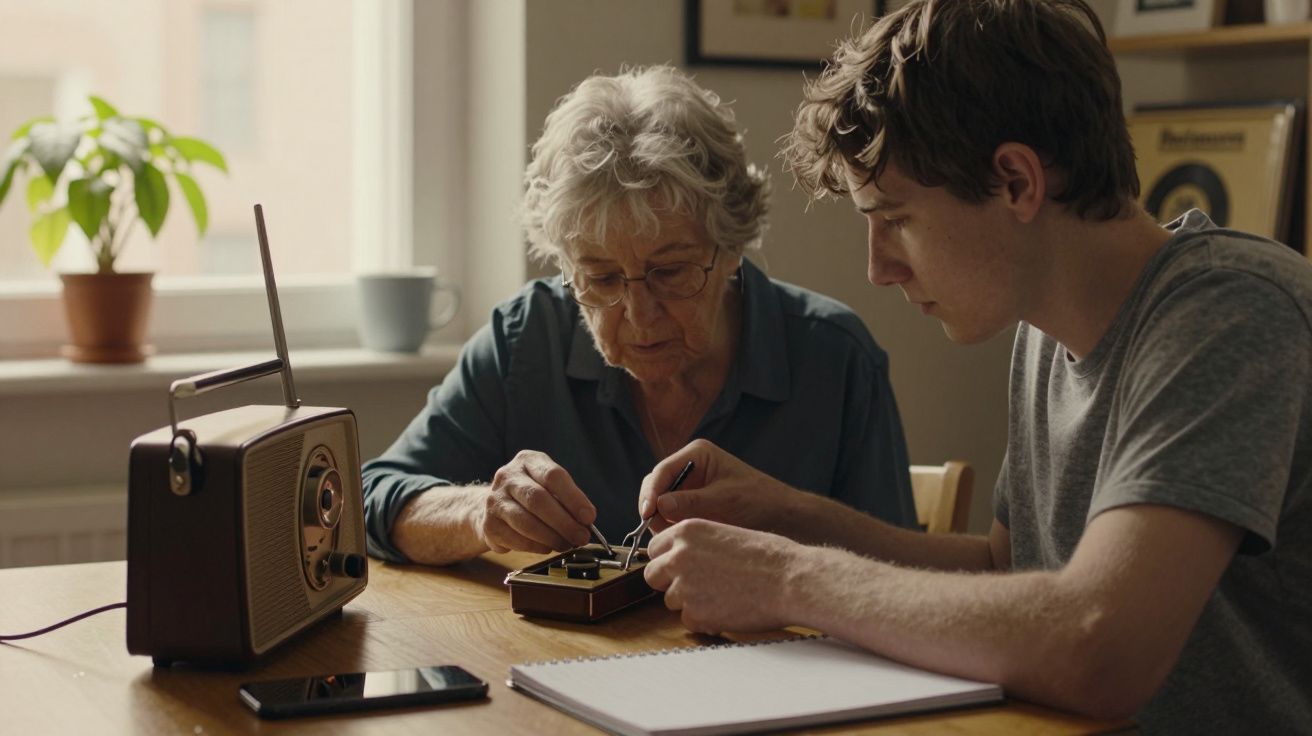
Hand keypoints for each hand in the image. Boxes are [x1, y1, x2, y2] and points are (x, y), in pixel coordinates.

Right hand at [475, 450, 594, 553]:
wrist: (493, 506)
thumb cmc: (530, 496)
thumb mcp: (547, 486)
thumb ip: (566, 500)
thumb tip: (585, 523)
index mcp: (527, 461)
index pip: (553, 476)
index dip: (574, 498)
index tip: (589, 517)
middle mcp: (508, 476)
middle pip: (538, 500)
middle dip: (564, 522)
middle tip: (581, 537)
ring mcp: (495, 500)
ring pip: (526, 522)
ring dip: (551, 537)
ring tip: (567, 545)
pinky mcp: (488, 524)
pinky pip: (515, 539)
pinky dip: (536, 546)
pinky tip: (548, 548)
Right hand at [637, 439, 801, 533]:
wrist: (781, 516)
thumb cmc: (759, 499)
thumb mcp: (726, 500)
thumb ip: (692, 502)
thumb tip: (659, 505)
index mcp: (697, 455)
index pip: (663, 471)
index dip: (651, 492)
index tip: (647, 513)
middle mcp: (688, 468)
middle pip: (656, 486)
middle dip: (654, 507)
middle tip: (658, 529)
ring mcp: (688, 488)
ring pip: (659, 504)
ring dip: (662, 520)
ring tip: (676, 535)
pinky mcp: (691, 506)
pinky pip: (670, 516)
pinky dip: (670, 527)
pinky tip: (682, 537)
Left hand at [643, 518, 802, 633]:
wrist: (791, 580)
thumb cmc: (769, 556)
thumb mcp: (727, 533)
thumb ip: (698, 545)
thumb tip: (682, 558)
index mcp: (688, 531)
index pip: (655, 548)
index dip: (668, 559)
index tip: (680, 566)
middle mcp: (679, 556)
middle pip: (653, 575)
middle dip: (670, 582)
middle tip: (696, 585)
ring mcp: (684, 586)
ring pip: (671, 600)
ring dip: (690, 602)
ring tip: (722, 596)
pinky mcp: (695, 613)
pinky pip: (689, 621)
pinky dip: (704, 620)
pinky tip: (727, 610)